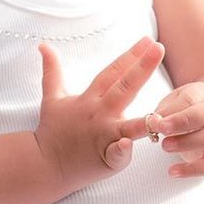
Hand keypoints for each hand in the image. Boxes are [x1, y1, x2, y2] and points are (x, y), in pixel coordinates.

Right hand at [35, 36, 165, 187]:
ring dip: (145, 121)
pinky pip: (115, 155)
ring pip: (128, 127)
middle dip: (142, 68)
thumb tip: (43, 45)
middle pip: (124, 88)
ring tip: (160, 114)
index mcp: (90, 99)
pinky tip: (126, 144)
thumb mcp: (52, 96)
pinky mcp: (105, 159)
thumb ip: (52, 70)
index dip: (130, 55)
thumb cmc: (52, 130)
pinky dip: (120, 151)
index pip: (113, 72)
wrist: (43, 164)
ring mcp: (103, 136)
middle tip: (158, 48)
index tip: (147, 39)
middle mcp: (99, 114)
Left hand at [146, 81, 203, 176]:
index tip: (154, 120)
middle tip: (162, 130)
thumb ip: (162, 113)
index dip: (172, 110)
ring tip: (165, 146)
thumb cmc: (190, 113)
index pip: (192, 99)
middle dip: (183, 122)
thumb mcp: (175, 105)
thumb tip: (150, 122)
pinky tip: (173, 171)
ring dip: (188, 143)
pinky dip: (193, 170)